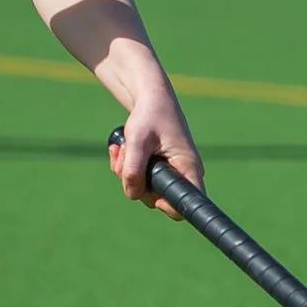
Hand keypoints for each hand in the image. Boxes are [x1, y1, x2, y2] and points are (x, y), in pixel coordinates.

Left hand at [110, 97, 202, 220]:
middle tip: (124, 158)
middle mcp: (182, 173)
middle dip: (134, 181)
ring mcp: (169, 171)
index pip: (186, 203)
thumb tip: (132, 194)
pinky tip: (119, 148)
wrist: (150, 99)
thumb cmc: (150, 115)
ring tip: (122, 148)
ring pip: (142, 187)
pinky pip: (138, 177)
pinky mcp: (157, 167)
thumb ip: (133, 169)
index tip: (150, 195)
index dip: (168, 207)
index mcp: (187, 168)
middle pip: (155, 197)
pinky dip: (125, 165)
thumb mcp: (138, 140)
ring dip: (125, 170)